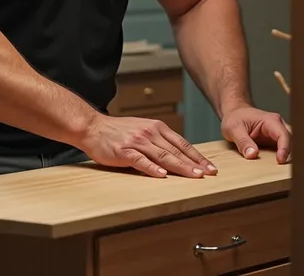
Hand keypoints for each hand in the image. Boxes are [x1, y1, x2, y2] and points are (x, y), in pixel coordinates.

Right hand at [79, 114, 217, 177]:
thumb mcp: (143, 130)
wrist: (93, 127)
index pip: (182, 143)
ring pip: (163, 156)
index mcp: (156, 127)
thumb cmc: (118, 131)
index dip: (197, 156)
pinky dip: (152, 168)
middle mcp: (149, 133)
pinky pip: (141, 160)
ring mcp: (137, 142)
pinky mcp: (124, 151)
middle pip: (175, 150)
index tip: (210, 167)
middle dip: (194, 163)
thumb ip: (160, 140)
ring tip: (193, 175)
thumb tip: (180, 154)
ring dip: (180, 166)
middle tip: (208, 174)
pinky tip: (162, 175)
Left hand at [221, 105, 291, 163]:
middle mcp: (278, 126)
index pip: (283, 135)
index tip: (280, 161)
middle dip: (289, 154)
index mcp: (270, 120)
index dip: (284, 148)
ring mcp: (278, 134)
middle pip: (290, 141)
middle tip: (282, 168)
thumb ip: (242, 141)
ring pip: (289, 147)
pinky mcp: (275, 142)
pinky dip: (281, 158)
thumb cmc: (234, 117)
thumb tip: (252, 155)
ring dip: (286, 157)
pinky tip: (275, 167)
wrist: (234, 114)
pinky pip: (282, 151)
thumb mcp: (233, 128)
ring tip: (280, 169)